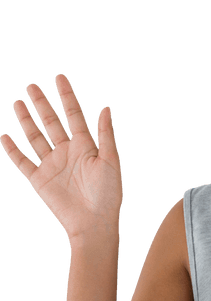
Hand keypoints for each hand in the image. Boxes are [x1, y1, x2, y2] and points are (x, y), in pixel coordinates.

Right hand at [0, 74, 122, 240]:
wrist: (93, 223)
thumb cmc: (107, 195)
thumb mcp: (110, 162)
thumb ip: (106, 135)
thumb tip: (105, 108)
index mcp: (85, 146)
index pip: (74, 115)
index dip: (67, 96)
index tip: (59, 77)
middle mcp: (67, 152)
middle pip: (51, 122)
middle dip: (42, 104)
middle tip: (32, 86)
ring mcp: (52, 165)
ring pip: (35, 137)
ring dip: (26, 120)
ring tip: (18, 103)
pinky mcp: (40, 180)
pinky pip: (23, 161)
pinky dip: (13, 150)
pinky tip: (5, 136)